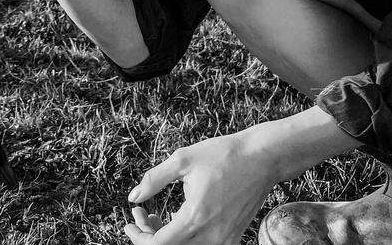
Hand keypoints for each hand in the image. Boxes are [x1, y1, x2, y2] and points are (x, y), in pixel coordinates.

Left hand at [124, 133, 273, 244]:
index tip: (130, 222)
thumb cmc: (222, 155)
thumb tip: (133, 197)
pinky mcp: (232, 239)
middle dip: (149, 236)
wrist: (261, 158)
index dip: (138, 236)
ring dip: (166, 239)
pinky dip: (184, 239)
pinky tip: (177, 218)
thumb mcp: (182, 159)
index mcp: (195, 218)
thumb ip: (154, 180)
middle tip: (141, 215)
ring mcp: (224, 241)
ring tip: (155, 216)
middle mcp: (211, 237)